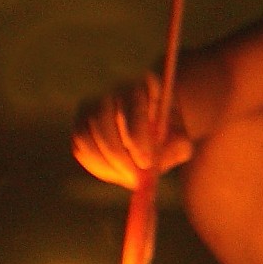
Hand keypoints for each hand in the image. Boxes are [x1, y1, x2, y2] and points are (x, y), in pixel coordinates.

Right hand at [72, 74, 190, 188]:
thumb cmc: (173, 135)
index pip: (133, 105)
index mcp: (145, 85)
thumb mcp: (183, 140)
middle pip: (103, 119)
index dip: (137, 136)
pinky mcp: (81, 124)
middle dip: (118, 154)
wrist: (158, 130)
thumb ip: (176, 149)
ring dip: (106, 163)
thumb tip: (155, 164)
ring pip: (86, 135)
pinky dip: (96, 166)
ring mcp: (93, 105)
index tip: (147, 163)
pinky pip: (80, 148)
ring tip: (130, 178)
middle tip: (135, 178)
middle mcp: (115, 90)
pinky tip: (117, 174)